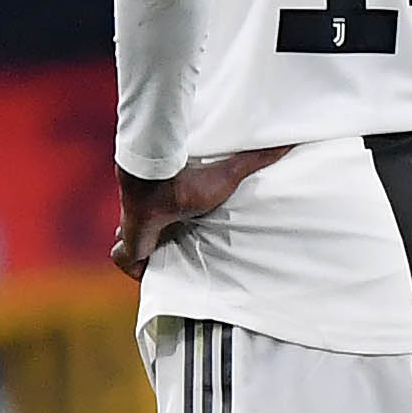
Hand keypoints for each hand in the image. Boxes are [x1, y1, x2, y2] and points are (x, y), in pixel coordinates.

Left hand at [113, 146, 285, 277]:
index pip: (169, 218)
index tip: (185, 236)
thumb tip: (288, 143)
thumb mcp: (228, 173)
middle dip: (155, 245)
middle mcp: (154, 218)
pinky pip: (123, 258)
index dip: (173, 227)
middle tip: (173, 258)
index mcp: (174, 206)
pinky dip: (130, 265)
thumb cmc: (189, 178)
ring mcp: (137, 230)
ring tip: (156, 266)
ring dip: (140, 255)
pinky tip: (143, 270)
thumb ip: (254, 160)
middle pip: (149, 234)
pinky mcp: (130, 243)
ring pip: (131, 246)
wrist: (156, 179)